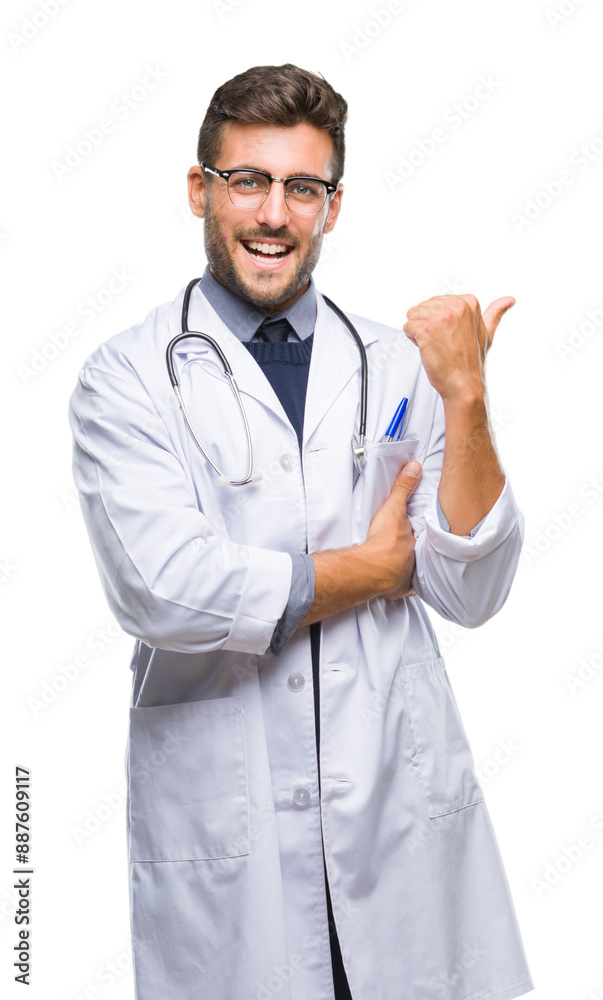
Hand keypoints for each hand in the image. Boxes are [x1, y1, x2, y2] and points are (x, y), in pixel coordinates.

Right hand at [364, 461, 422, 599]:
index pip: (425, 536)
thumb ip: (403, 488)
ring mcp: (410, 575)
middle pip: (421, 553)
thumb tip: (414, 467)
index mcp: (418, 541)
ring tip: (406, 563)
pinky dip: (402, 587)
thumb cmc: (383, 542)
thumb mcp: (394, 509)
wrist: (373, 568)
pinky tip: (400, 584)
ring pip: (416, 570)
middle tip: (411, 547)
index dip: (422, 534)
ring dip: (411, 567)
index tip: (418, 532)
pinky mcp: (400, 589)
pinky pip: (405, 588)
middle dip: (419, 551)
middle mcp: (418, 559)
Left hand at [403, 293, 514, 402]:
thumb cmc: (471, 361)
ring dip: (419, 332)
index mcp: (468, 302)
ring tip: (436, 344)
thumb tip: (509, 300)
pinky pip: (407, 327)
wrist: (464, 384)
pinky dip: (413, 339)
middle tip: (443, 341)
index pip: (436, 302)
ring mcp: (440, 317)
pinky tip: (428, 348)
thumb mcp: (487, 332)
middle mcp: (455, 306)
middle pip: (422, 307)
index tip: (452, 334)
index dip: (439, 320)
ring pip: (413, 315)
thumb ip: (495, 313)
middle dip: (427, 324)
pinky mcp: (426, 329)